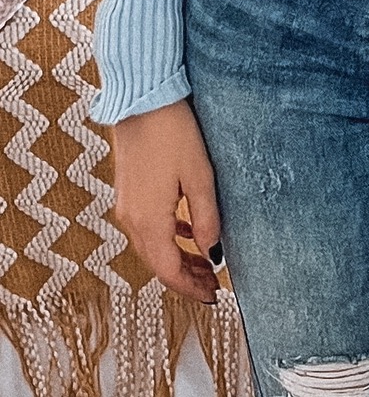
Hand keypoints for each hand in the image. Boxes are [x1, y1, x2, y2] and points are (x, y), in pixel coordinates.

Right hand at [111, 97, 222, 304]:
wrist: (142, 99)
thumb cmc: (174, 133)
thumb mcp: (200, 178)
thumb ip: (207, 220)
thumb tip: (214, 254)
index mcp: (149, 220)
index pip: (168, 271)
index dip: (191, 288)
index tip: (213, 297)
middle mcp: (131, 218)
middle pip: (158, 263)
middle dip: (186, 278)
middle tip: (213, 285)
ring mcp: (127, 204)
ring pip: (152, 247)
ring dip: (178, 259)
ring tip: (206, 263)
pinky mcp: (129, 191)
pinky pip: (147, 227)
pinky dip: (169, 238)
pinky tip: (188, 233)